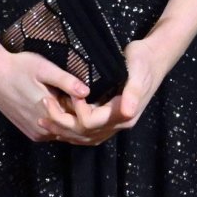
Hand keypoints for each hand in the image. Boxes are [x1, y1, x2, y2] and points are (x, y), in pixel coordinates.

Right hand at [0, 47, 92, 141]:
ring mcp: (37, 134)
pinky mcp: (31, 133)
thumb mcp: (44, 69)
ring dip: (70, 121)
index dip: (87, 108)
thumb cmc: (18, 68)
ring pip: (64, 132)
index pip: (81, 119)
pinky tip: (57, 108)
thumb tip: (86, 91)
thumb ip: (66, 81)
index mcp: (50, 114)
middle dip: (81, 116)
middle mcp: (44, 130)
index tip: (90, 96)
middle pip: (73, 128)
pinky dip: (59, 124)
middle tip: (78, 96)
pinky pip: (53, 133)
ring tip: (68, 100)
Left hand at [34, 35, 168, 145]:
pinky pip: (88, 133)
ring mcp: (114, 124)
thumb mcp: (138, 71)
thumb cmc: (143, 61)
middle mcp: (119, 124)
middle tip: (43, 106)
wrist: (153, 59)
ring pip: (84, 137)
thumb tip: (128, 111)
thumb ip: (133, 92)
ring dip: (63, 130)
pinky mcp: (109, 119)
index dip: (76, 112)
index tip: (66, 94)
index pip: (91, 123)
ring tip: (43, 119)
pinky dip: (71, 131)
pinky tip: (58, 124)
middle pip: (84, 134)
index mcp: (124, 115)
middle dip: (61, 123)